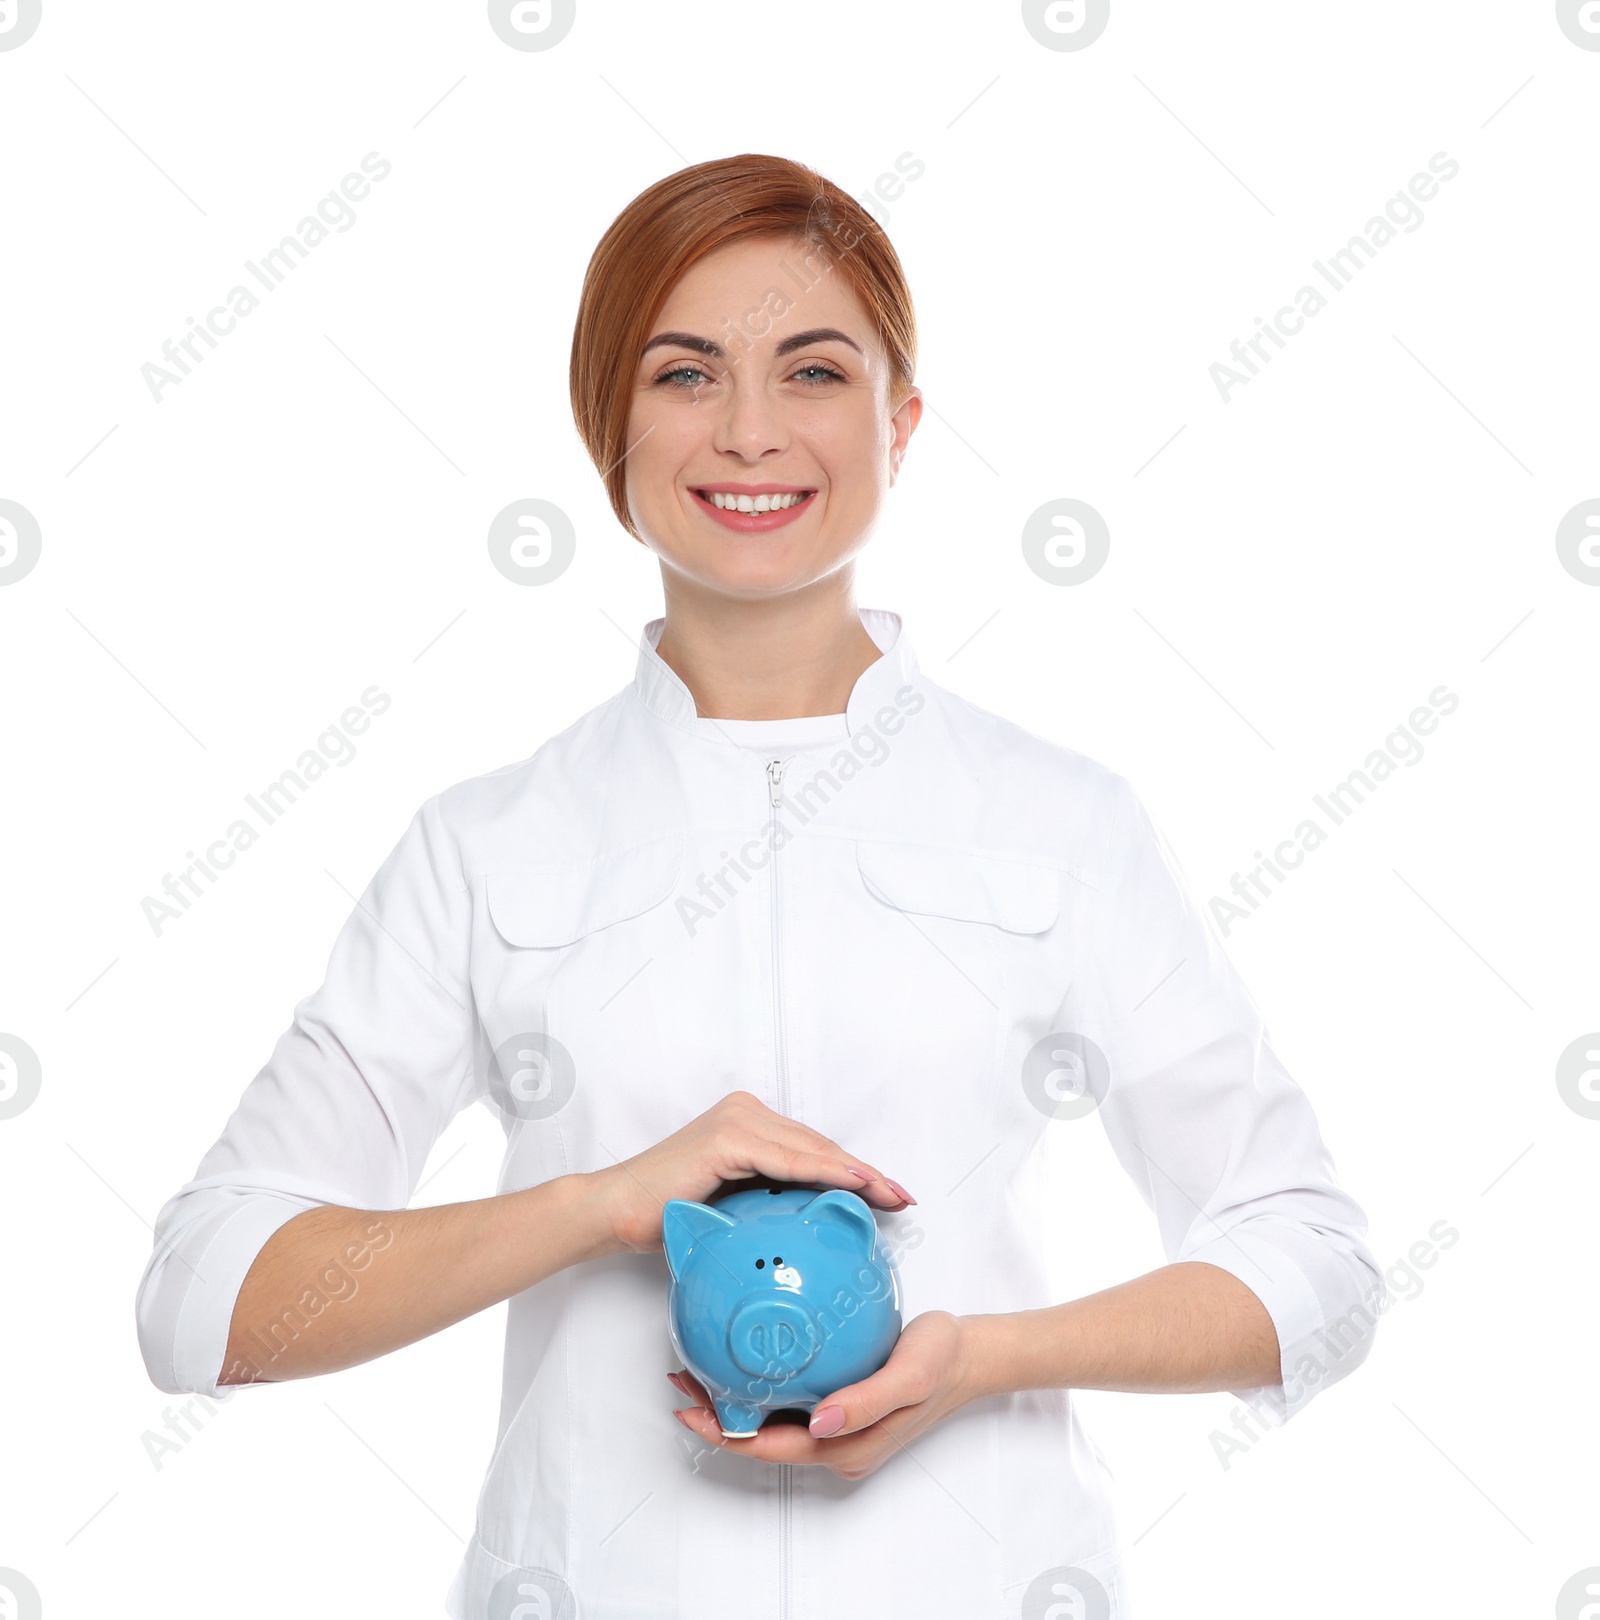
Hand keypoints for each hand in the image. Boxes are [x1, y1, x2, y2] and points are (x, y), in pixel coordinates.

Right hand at [595, 1090, 914, 1253]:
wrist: (617, 1211)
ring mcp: (738, 1121)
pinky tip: (856, 1184)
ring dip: (857, 1174)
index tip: (888, 1196)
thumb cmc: (669, 1215)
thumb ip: (766, 1202)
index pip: (812, 1150)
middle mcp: (746, 1113)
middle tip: (902, 1199)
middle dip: (866, 1175)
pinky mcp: (729, 1137)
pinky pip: (790, 1160)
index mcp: (748, 1125)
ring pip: (812, 1151)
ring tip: (891, 1196)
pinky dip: (827, 1172)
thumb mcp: (731, 1207)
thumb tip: (809, 1227)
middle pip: (820, 1147)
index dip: (853, 1172)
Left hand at [669, 1311, 978, 1479]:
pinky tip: (751, 1356)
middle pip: (763, 1438)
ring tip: (703, 1365)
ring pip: (774, 1421)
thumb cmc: (941, 1361)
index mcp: (845, 1446)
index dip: (723, 1432)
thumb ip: (865, 1401)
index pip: (768, 1447)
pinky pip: (793, 1403)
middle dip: (718, 1414)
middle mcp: (837, 1444)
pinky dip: (763, 1385)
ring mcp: (840, 1428)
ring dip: (737, 1399)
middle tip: (683, 1375)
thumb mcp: (908, 1376)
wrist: (971, 1354)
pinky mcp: (843, 1407)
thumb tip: (818, 1421)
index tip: (688, 1404)